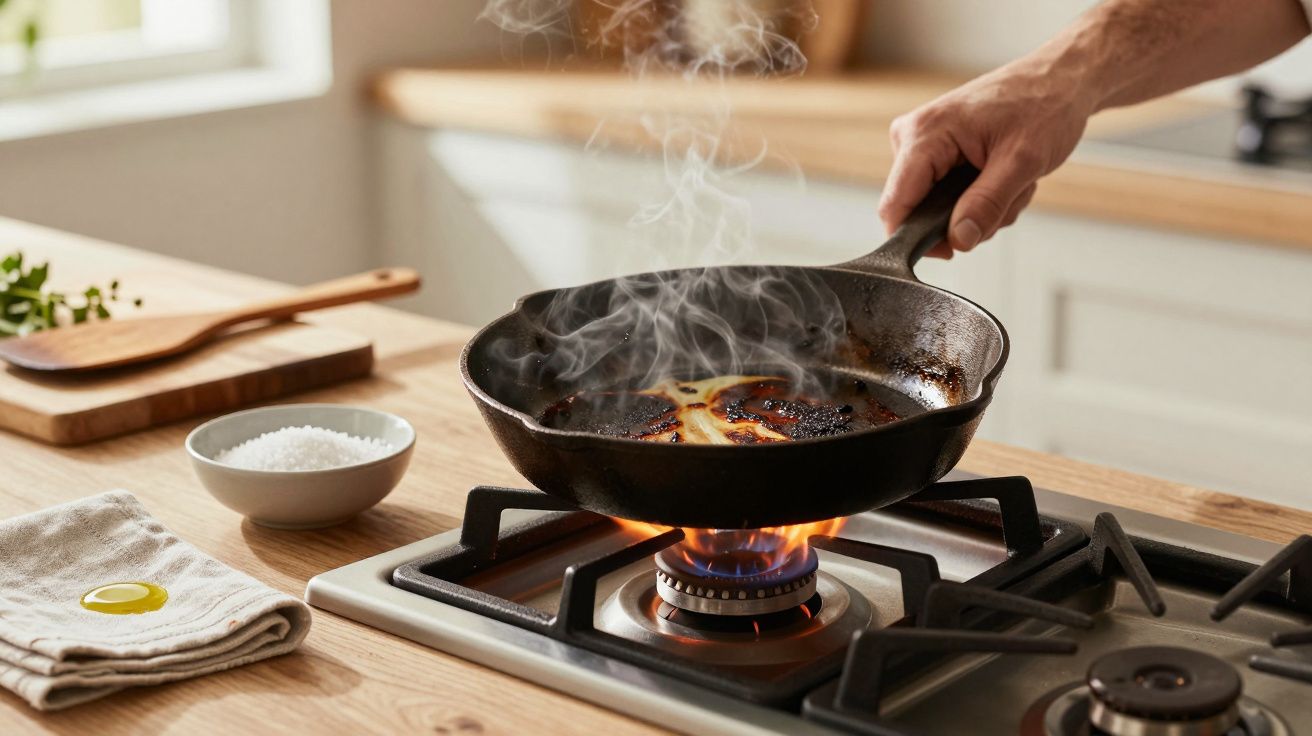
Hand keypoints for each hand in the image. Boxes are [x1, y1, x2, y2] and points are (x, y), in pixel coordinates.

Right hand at [878, 60, 1095, 257]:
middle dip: (965, 219)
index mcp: (925, 133)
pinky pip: (946, 196)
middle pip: (918, 210)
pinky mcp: (936, 151)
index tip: (952, 251)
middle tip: (1008, 198)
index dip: (916, 238)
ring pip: (936, 208)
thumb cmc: (1044, 104)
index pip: (895, 204)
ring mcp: (923, 144)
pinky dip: (980, 197)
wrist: (1060, 80)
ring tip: (1012, 182)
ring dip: (980, 208)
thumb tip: (958, 240)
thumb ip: (987, 204)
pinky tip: (1004, 177)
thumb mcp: (1022, 161)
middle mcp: (913, 136)